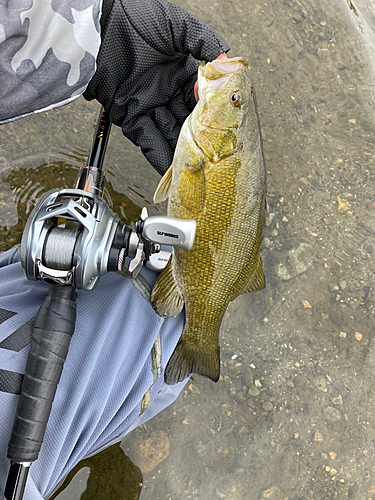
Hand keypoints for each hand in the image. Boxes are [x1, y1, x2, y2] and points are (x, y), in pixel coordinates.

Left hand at [84, 0, 229, 174]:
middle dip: (200, 139)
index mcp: (180, 72)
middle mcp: (166, 92)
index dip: (211, 112)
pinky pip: (148, 140)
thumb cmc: (133, 18)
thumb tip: (228, 61)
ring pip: (170, 134)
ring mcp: (148, 105)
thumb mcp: (176, 26)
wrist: (95, 26)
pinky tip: (173, 166)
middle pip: (187, 121)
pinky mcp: (128, 115)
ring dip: (182, 151)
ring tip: (198, 168)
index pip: (201, 99)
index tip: (223, 125)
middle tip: (213, 155)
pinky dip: (160, 155)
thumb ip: (203, 42)